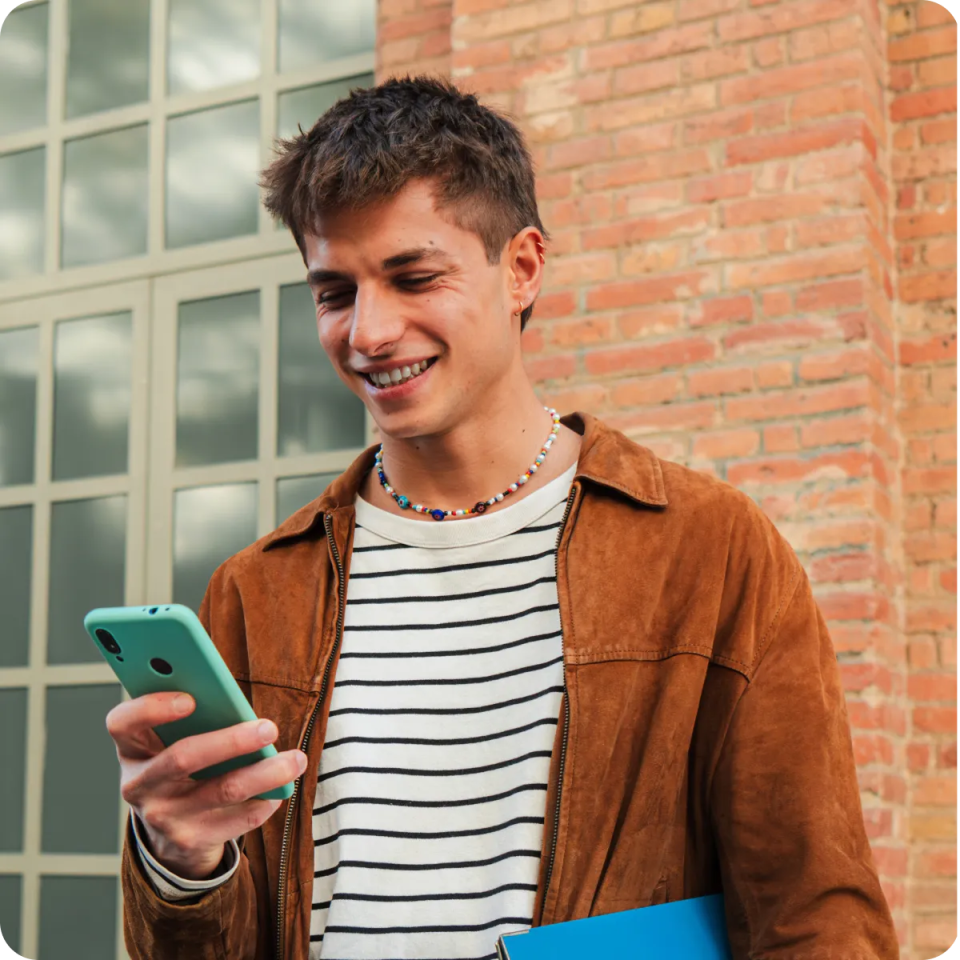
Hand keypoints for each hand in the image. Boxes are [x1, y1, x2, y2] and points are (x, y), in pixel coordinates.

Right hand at [106, 692, 307, 879]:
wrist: (171, 831)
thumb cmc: (183, 765)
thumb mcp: (173, 741)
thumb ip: (194, 718)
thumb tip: (235, 700)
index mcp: (132, 748)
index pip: (122, 723)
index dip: (151, 708)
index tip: (190, 698)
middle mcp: (139, 784)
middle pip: (183, 757)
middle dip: (231, 741)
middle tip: (270, 728)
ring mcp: (163, 817)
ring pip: (223, 789)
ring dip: (266, 773)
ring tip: (296, 759)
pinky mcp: (190, 841)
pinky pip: (238, 820)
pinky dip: (266, 801)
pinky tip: (283, 788)